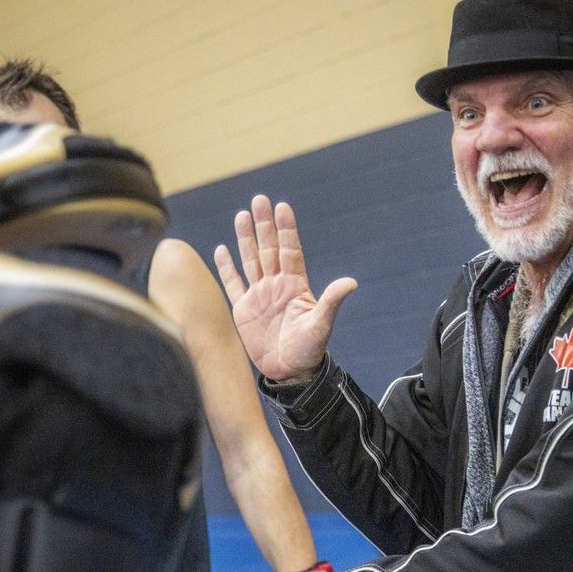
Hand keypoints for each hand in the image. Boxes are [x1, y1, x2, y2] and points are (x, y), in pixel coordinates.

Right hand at [214, 194, 356, 382]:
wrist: (289, 371)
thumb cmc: (308, 349)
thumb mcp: (321, 325)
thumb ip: (331, 301)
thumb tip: (351, 282)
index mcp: (295, 285)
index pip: (290, 250)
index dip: (286, 229)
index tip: (282, 207)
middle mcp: (276, 285)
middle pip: (268, 249)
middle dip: (264, 225)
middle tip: (259, 200)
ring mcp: (259, 296)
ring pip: (250, 260)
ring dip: (245, 239)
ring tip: (241, 215)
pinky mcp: (243, 310)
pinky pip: (233, 284)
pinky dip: (226, 268)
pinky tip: (221, 249)